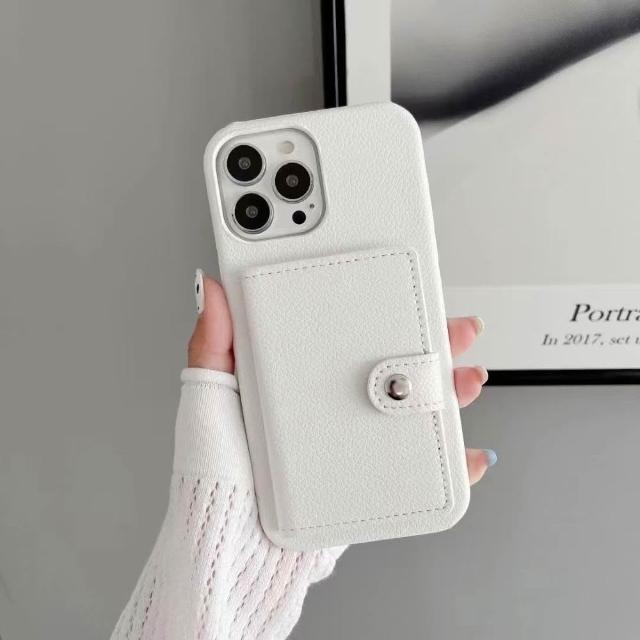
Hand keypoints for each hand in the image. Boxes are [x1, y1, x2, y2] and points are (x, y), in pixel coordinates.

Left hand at [189, 271, 494, 485]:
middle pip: (392, 367)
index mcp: (298, 381)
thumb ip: (212, 345)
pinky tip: (467, 453)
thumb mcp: (209, 398)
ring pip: (413, 411)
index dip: (385, 313)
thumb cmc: (215, 475)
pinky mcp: (367, 480)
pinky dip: (451, 461)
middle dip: (433, 346)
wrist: (231, 546)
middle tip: (456, 332)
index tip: (409, 296)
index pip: (350, 336)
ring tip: (466, 382)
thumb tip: (212, 291)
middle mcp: (330, 408)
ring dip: (449, 395)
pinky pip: (418, 468)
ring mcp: (352, 443)